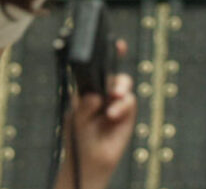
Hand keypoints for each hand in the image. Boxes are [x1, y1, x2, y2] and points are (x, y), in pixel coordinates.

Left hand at [55, 39, 135, 188]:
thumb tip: (96, 95)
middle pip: (113, 72)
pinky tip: (112, 115)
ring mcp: (115, 101)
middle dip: (115, 73)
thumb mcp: (76, 117)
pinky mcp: (127, 113)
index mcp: (87, 88)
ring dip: (120, 88)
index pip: (96, 67)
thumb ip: (84, 105)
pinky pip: (129, 101)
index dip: (106, 54)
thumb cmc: (78, 137)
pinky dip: (122, 106)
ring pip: (124, 83)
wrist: (90, 160)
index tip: (115, 44)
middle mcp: (103, 91)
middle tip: (112, 85)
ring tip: (114, 98)